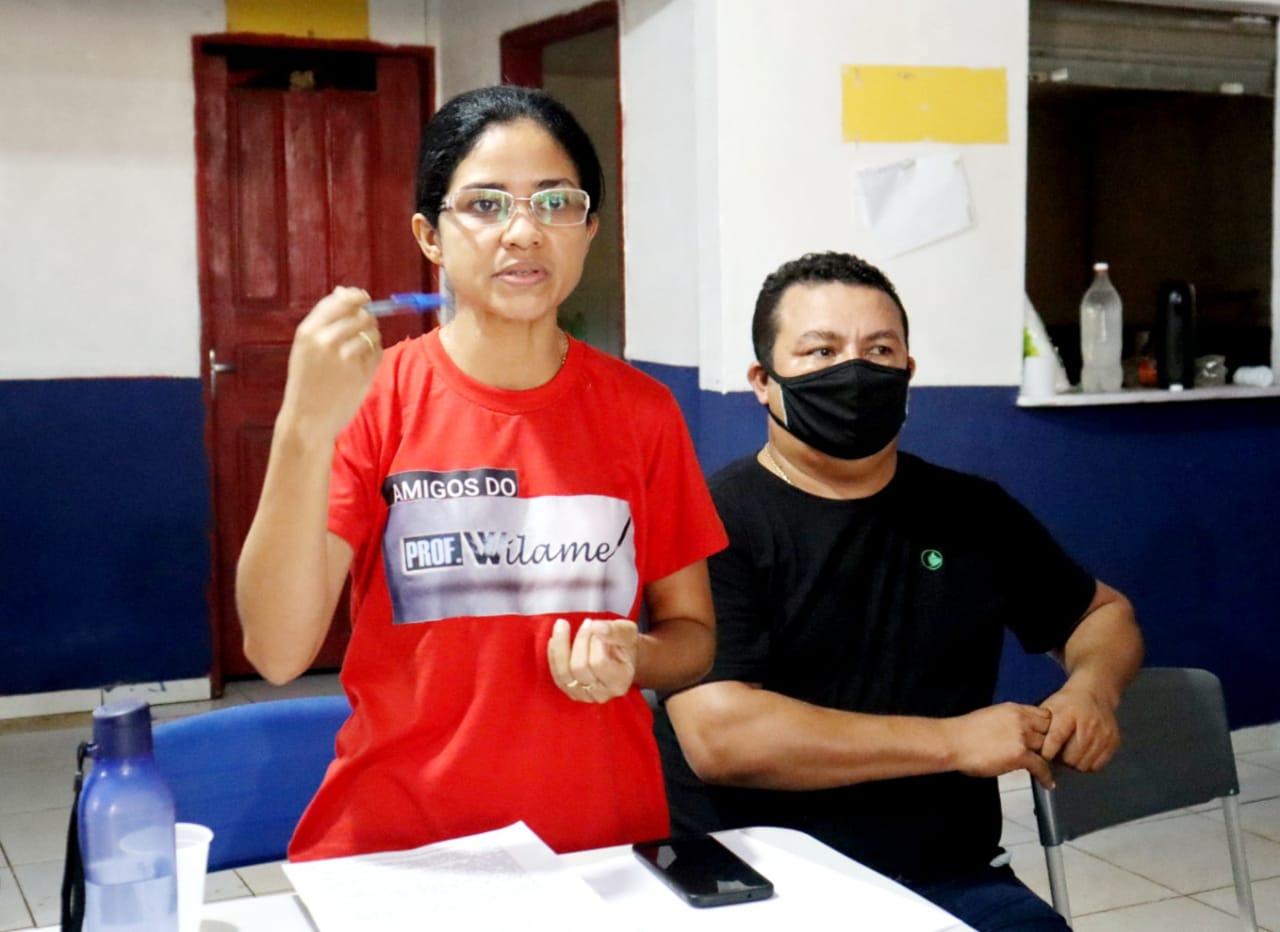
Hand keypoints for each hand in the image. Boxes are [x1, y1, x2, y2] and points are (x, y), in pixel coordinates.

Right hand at [279, 286, 381, 440]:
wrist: (307, 419)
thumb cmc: (307, 381)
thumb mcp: (305, 347)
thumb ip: (324, 319)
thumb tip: (345, 291)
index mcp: (308, 332)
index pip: (340, 301)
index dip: (356, 297)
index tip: (364, 298)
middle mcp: (326, 341)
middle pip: (361, 315)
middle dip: (367, 318)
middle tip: (364, 328)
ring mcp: (345, 357)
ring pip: (372, 332)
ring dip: (372, 335)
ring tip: (361, 348)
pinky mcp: (362, 373)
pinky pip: (377, 351)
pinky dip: (375, 353)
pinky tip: (362, 363)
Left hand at [547, 618, 638, 703]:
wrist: (621, 659)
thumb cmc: (625, 645)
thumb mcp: (627, 632)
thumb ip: (615, 630)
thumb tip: (596, 627)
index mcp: (619, 682)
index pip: (599, 663)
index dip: (595, 641)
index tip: (598, 626)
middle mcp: (601, 694)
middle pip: (579, 667)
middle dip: (580, 640)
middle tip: (587, 623)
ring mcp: (584, 696)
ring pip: (563, 674)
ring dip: (560, 645)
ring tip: (562, 624)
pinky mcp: (570, 692)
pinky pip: (556, 674)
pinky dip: (553, 654)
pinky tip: (554, 638)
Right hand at [944, 703, 1054, 788]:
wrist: (953, 742)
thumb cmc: (965, 732)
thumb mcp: (991, 717)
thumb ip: (1009, 722)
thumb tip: (1017, 733)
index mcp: (1013, 709)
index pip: (1044, 714)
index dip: (1047, 727)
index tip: (1045, 737)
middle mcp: (1021, 720)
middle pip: (1049, 731)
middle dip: (1049, 742)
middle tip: (1047, 754)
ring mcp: (1021, 737)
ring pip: (1047, 748)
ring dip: (1047, 758)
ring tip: (1047, 768)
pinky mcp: (1020, 754)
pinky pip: (1042, 766)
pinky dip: (1046, 776)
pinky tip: (1047, 783)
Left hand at [1039, 680, 1119, 770]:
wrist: (1094, 693)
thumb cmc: (1067, 702)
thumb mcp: (1049, 707)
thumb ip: (1040, 726)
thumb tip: (1028, 746)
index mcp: (1068, 714)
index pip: (1056, 739)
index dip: (1046, 752)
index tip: (1040, 758)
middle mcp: (1089, 725)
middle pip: (1071, 757)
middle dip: (1060, 759)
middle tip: (1056, 754)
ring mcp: (1103, 735)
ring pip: (1083, 764)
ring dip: (1073, 763)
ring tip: (1068, 753)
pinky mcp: (1113, 742)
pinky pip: (1097, 765)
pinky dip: (1087, 763)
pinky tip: (1081, 754)